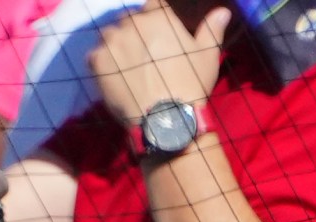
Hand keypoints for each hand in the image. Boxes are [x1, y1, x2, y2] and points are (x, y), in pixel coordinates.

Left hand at [89, 0, 226, 128]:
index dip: (153, 18)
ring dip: (114, 44)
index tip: (155, 34)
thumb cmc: (189, 83)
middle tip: (138, 52)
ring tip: (122, 63)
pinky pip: (93, 55)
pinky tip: (110, 74)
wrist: (164, 116)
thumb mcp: (207, 54)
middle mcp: (133, 24)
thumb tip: (222, 12)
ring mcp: (113, 42)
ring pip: (108, 35)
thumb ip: (211, 29)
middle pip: (128, 20)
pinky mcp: (97, 61)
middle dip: (132, 31)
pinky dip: (100, 62)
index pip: (152, 5)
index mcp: (160, 16)